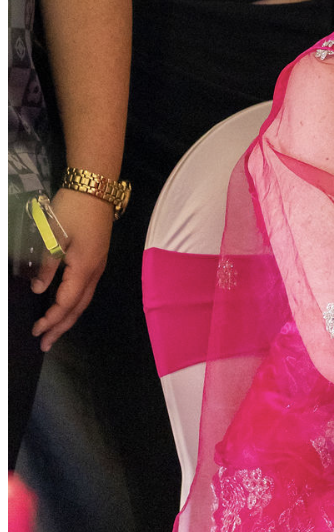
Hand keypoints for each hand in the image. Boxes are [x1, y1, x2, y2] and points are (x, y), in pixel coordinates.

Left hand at [30, 188, 114, 351]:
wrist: (96, 187)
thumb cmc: (73, 211)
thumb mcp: (54, 237)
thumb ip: (47, 266)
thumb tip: (38, 290)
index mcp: (84, 269)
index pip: (66, 304)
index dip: (51, 320)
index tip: (35, 332)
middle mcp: (95, 271)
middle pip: (79, 307)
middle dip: (62, 327)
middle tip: (46, 344)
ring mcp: (99, 264)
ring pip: (84, 299)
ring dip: (69, 317)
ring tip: (55, 330)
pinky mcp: (98, 256)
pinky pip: (86, 289)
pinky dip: (75, 303)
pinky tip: (67, 304)